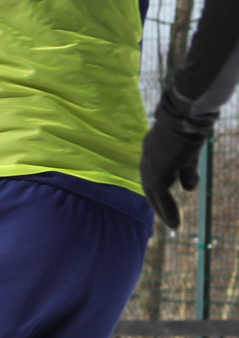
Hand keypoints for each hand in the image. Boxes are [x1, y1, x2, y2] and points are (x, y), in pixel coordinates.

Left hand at [141, 88, 212, 228]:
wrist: (187, 113)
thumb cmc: (190, 126)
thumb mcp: (189, 152)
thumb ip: (186, 171)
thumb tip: (188, 190)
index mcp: (152, 151)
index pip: (151, 174)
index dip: (157, 190)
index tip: (162, 202)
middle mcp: (147, 159)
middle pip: (150, 186)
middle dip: (158, 204)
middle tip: (167, 219)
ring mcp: (150, 165)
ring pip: (155, 192)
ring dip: (164, 210)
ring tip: (173, 224)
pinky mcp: (157, 171)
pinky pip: (161, 195)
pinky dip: (167, 209)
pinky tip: (175, 223)